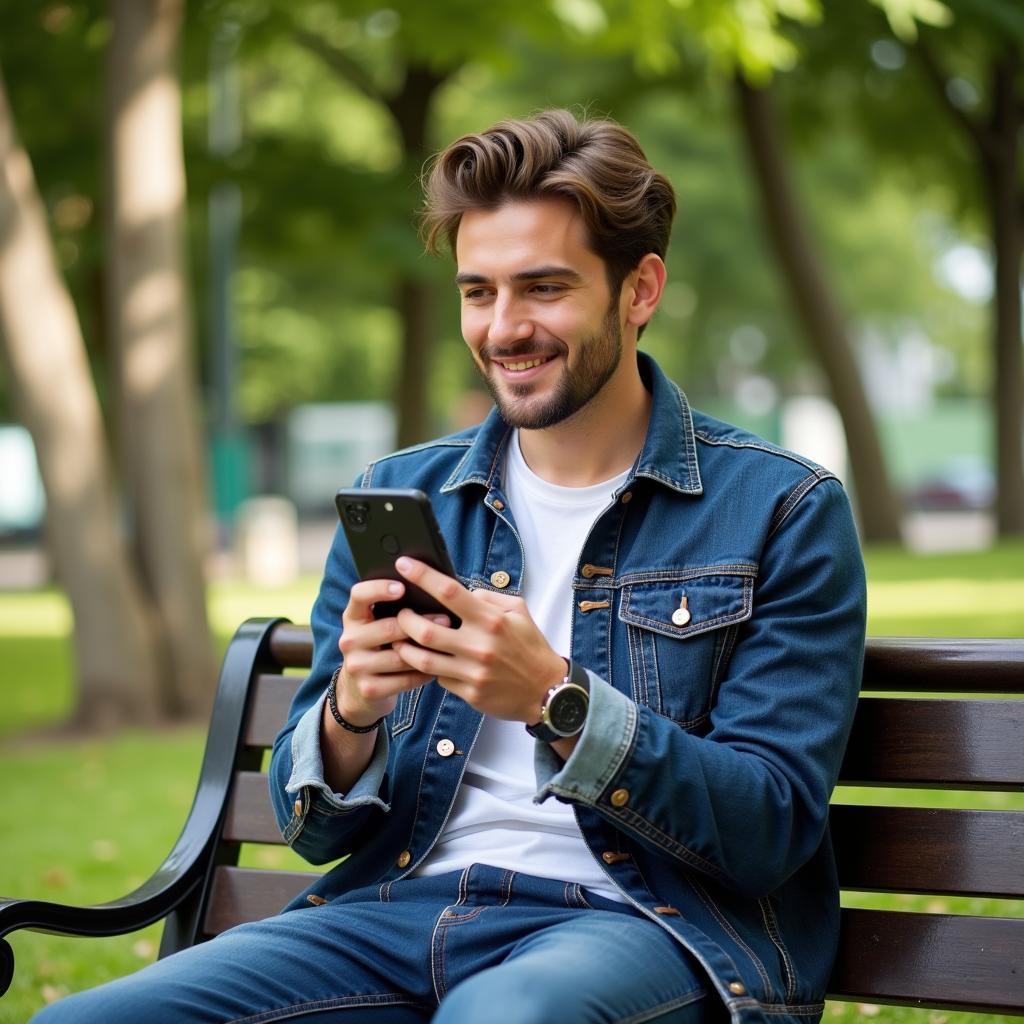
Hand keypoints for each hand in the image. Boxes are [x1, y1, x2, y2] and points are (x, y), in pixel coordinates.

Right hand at [336, 577, 447, 726]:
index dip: (379, 588)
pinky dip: (423, 674)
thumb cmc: (381, 647)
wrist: (360, 691)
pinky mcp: (368, 689)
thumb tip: (433, 591)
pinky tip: (437, 668)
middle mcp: (349, 640)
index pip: (359, 595)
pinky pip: (405, 680)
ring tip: (448, 645)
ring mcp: (356, 666)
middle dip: (421, 624)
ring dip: (426, 651)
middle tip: (447, 620)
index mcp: (353, 617)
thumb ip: (395, 610)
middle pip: (388, 628)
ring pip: (400, 656)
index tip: (402, 587)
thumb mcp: (378, 625)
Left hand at [391, 557, 566, 723]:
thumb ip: (488, 598)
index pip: (449, 592)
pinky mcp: (470, 693)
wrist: (547, 691)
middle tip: (400, 613)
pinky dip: (431, 669)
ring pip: (423, 660)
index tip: (404, 565)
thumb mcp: (518, 612)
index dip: (422, 576)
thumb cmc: (531, 647)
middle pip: (425, 630)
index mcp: (491, 620)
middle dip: (404, 619)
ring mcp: (472, 672)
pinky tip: (430, 661)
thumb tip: (461, 592)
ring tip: (399, 640)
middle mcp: (479, 645)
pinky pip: (439, 679)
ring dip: (405, 648)